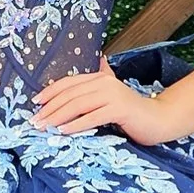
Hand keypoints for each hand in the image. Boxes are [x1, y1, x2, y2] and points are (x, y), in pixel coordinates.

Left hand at [33, 56, 184, 144]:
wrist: (159, 119)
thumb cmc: (133, 112)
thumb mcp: (113, 95)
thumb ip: (104, 78)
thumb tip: (100, 60)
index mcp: (100, 77)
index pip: (68, 83)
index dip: (50, 92)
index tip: (34, 104)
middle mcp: (104, 82)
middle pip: (70, 94)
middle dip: (49, 109)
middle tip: (34, 122)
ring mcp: (112, 95)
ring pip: (78, 105)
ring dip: (58, 117)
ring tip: (44, 128)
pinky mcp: (119, 109)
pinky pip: (92, 117)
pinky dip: (76, 125)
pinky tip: (64, 132)